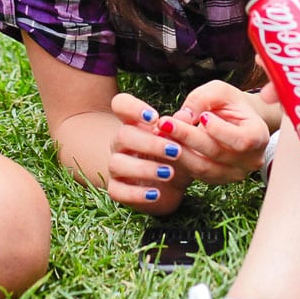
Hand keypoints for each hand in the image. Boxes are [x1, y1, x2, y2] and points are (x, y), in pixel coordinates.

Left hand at [103, 85, 268, 209]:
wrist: (237, 121)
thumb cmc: (230, 103)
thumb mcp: (219, 91)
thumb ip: (202, 99)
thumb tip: (182, 117)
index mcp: (259, 135)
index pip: (241, 140)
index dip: (220, 130)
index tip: (201, 116)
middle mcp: (251, 160)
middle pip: (217, 153)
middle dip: (188, 137)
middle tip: (164, 123)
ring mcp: (235, 173)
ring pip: (203, 168)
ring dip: (179, 151)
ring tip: (160, 134)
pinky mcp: (217, 179)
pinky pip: (196, 173)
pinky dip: (178, 160)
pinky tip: (165, 144)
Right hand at [105, 93, 188, 212]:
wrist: (171, 187)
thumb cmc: (175, 157)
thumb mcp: (183, 142)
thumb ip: (182, 128)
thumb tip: (184, 116)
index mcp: (134, 124)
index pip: (121, 104)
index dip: (132, 107)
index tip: (155, 118)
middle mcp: (120, 143)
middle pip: (122, 135)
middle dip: (150, 143)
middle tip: (175, 151)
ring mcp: (116, 166)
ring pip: (117, 163)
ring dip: (144, 168)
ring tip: (169, 173)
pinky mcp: (116, 189)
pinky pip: (116, 191)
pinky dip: (136, 194)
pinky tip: (156, 194)